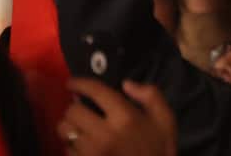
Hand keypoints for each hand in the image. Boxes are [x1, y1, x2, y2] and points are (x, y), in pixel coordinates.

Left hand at [58, 79, 176, 155]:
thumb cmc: (158, 149)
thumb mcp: (165, 119)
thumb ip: (150, 95)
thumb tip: (126, 84)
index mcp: (125, 116)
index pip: (96, 92)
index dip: (79, 84)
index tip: (71, 83)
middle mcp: (104, 133)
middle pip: (73, 111)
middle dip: (74, 108)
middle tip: (80, 109)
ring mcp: (92, 152)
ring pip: (65, 131)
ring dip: (69, 126)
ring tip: (78, 127)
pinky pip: (66, 150)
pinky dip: (71, 145)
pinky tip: (82, 146)